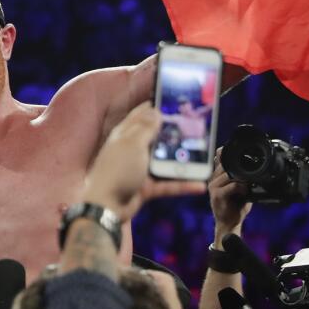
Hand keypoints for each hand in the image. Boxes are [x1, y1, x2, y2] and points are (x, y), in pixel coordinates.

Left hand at [81, 103, 205, 221]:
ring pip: (165, 162)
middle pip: (157, 138)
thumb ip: (145, 127)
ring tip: (202, 155)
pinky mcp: (146, 188)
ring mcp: (140, 169)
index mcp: (126, 135)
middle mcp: (133, 150)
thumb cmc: (116, 171)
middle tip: (196, 127)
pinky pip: (168, 184)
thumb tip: (156, 111)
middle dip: (175, 133)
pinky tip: (199, 184)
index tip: (175, 101)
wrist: (106, 207)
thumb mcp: (132, 144)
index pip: (142, 115)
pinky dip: (183, 185)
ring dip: (182, 161)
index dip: (157, 106)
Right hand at [209, 149, 251, 241]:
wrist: (228, 224)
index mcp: (217, 175)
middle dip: (240, 166)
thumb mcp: (239, 188)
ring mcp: (213, 186)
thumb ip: (240, 176)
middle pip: (226, 162)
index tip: (242, 151)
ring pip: (230, 173)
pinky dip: (242, 187)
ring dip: (242, 178)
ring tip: (248, 185)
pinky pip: (233, 185)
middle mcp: (213, 178)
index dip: (229, 151)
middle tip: (250, 174)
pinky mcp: (217, 195)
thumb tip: (253, 165)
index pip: (221, 155)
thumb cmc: (235, 206)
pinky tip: (244, 192)